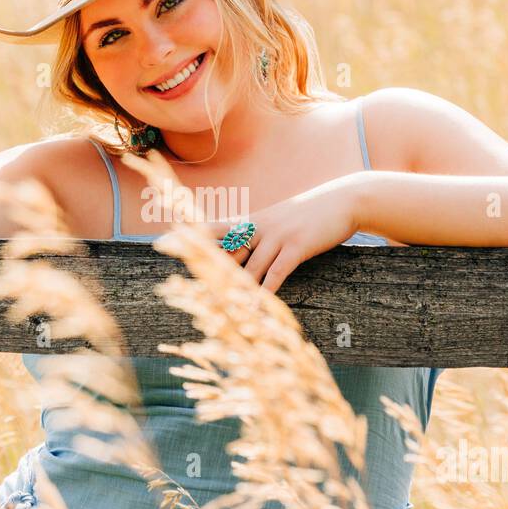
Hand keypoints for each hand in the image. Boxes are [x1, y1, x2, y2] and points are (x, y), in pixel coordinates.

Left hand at [193, 175, 365, 294]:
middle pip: (224, 250)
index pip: (214, 228)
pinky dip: (267, 290)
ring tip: (217, 308)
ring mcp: (277, 237)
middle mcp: (259, 228)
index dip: (189, 236)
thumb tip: (243, 251)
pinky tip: (258, 305)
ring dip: (236, 290)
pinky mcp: (297, 247)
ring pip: (250, 268)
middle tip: (177, 277)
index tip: (163, 241)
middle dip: (201, 265)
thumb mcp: (280, 219)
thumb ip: (259, 234)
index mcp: (252, 221)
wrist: (344, 200)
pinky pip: (277, 272)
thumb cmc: (310, 213)